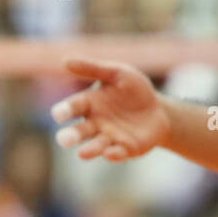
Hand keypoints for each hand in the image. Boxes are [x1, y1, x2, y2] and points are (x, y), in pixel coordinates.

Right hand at [50, 56, 168, 161]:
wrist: (159, 109)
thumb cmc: (133, 89)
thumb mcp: (117, 73)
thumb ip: (93, 69)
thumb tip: (65, 61)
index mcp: (89, 103)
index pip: (72, 107)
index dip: (64, 110)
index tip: (58, 114)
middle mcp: (94, 123)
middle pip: (78, 131)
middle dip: (70, 136)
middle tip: (63, 140)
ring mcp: (109, 138)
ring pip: (95, 146)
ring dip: (89, 150)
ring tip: (82, 154)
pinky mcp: (126, 149)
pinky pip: (117, 153)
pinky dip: (113, 154)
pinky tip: (111, 153)